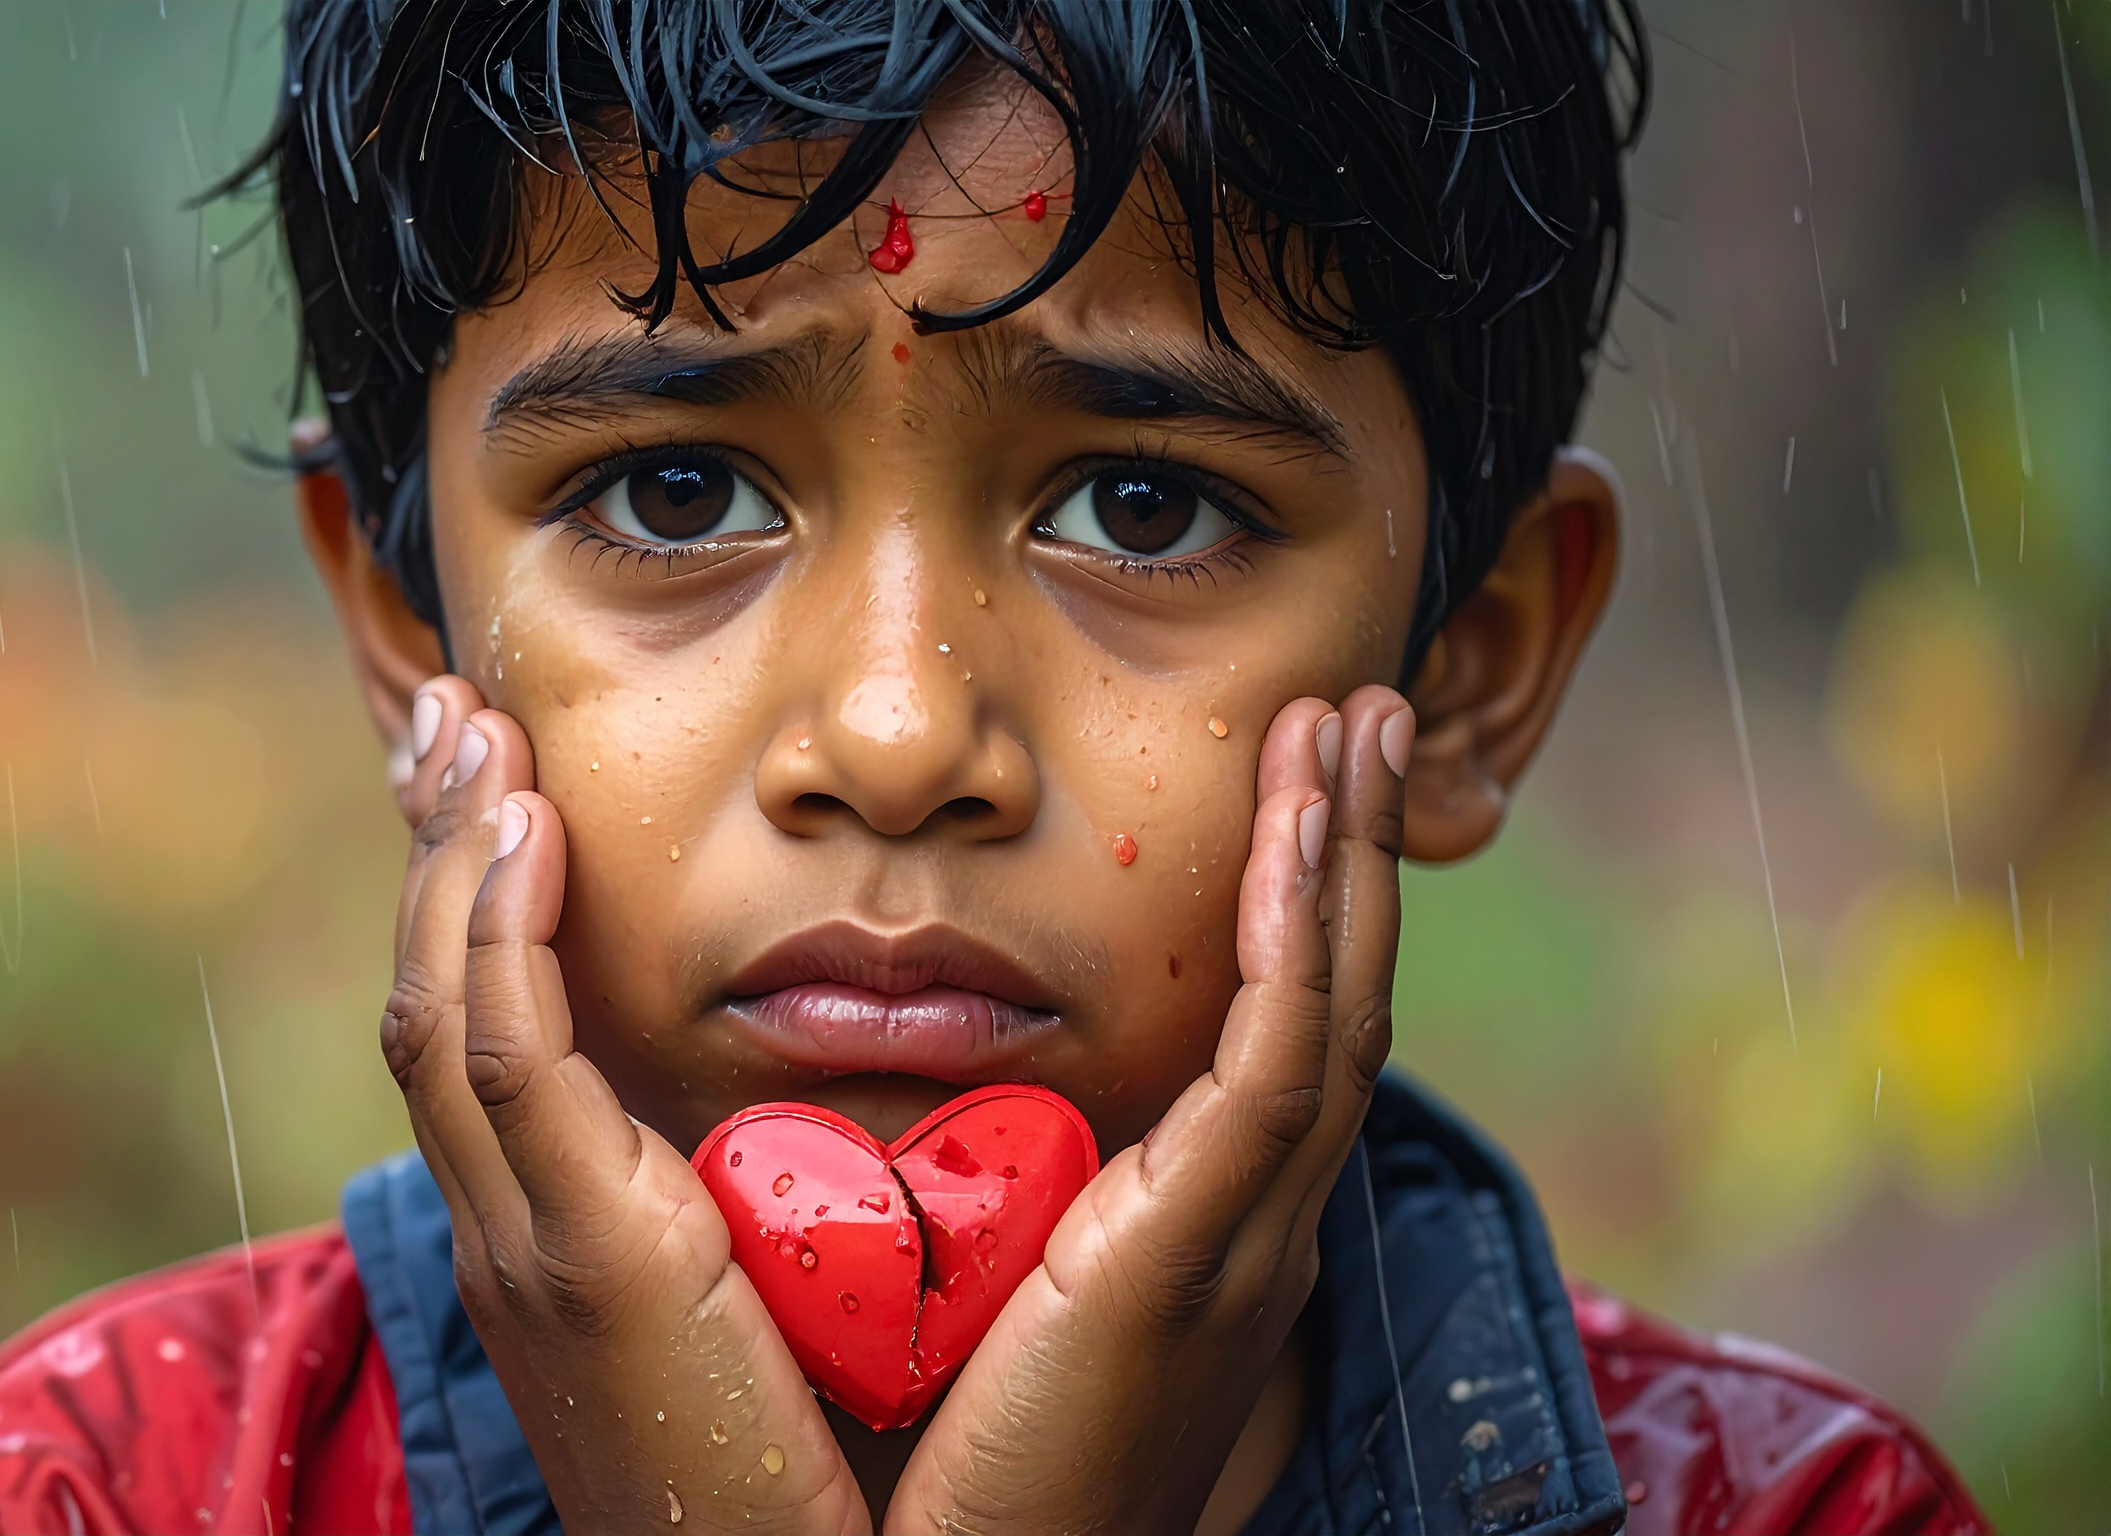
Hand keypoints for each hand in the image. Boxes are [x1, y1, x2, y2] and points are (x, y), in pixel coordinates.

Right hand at [381, 676, 870, 1533]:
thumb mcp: (775, 1319)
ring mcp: (528, 1246)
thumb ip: (774, 1216)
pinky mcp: (581, 1259)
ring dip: (453, 861)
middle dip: (437, 854)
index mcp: (557, 1246)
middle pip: (431, 1001)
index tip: (506, 794)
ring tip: (479, 734)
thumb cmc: (817, 1484)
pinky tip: (524, 828)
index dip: (478, 910)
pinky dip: (496, 931)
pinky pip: (501, 1057)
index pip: (485, 1041)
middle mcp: (513, 1236)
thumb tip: (835, 1134)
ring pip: (441, 1010)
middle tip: (459, 723)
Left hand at [884, 687, 1411, 1535]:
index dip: (1297, 910)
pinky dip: (1305, 940)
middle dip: (1348, 853)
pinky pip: (1282, 1068)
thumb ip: (975, 1205)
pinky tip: (1302, 831)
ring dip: (1344, 859)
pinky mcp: (1201, 1257)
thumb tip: (911, 1130)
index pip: (1274, 1041)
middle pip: (1330, 1003)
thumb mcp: (971, 1304)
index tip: (1289, 787)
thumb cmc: (934, 1476)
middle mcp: (1249, 1233)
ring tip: (1350, 727)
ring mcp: (1245, 1245)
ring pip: (1331, 1012)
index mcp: (1198, 1239)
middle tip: (1354, 718)